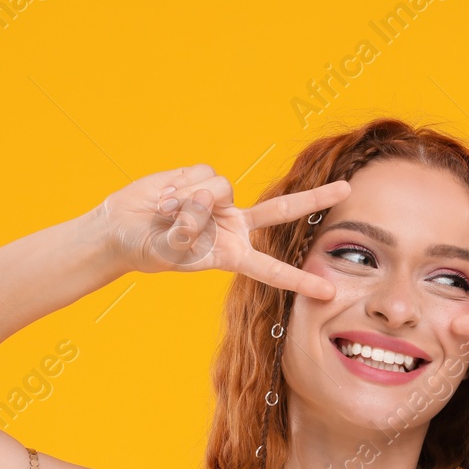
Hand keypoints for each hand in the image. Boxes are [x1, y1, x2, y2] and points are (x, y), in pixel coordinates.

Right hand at [96, 164, 346, 300]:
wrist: (121, 228)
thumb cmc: (145, 248)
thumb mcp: (167, 250)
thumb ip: (186, 230)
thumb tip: (199, 205)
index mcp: (232, 254)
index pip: (271, 268)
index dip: (299, 279)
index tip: (328, 292)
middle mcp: (234, 225)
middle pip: (283, 211)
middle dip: (315, 199)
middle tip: (348, 189)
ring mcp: (221, 200)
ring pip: (220, 190)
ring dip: (188, 202)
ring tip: (165, 213)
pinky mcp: (204, 177)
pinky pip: (201, 175)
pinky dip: (178, 187)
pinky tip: (164, 198)